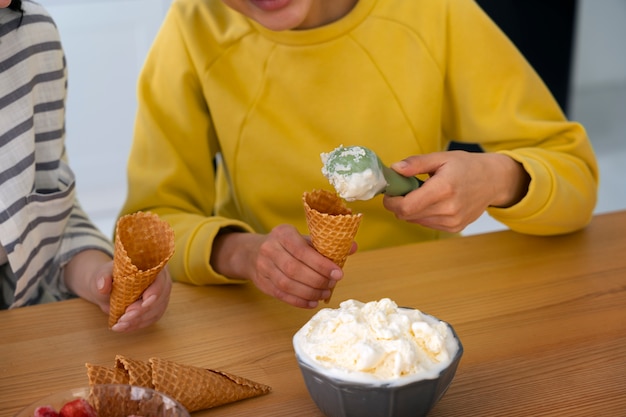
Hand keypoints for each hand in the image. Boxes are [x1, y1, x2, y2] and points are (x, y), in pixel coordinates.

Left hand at [64, 249, 172, 331]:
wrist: (107, 288)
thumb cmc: (108, 277)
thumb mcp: (102, 274)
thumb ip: (103, 278)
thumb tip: (102, 285)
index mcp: (152, 265)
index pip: (161, 278)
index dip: (155, 290)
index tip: (144, 301)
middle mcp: (161, 280)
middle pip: (160, 297)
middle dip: (143, 309)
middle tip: (125, 317)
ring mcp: (161, 296)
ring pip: (156, 310)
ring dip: (139, 320)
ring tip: (120, 324)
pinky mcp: (156, 308)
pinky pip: (151, 319)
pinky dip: (137, 325)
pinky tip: (124, 327)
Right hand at [211, 225, 352, 308]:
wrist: (253, 252)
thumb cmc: (286, 245)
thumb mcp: (303, 238)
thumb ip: (326, 244)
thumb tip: (353, 248)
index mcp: (282, 233)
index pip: (302, 250)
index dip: (321, 264)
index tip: (338, 273)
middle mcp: (269, 249)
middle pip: (294, 269)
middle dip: (317, 280)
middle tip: (332, 284)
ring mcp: (263, 267)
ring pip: (287, 284)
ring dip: (310, 292)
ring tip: (325, 293)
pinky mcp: (262, 283)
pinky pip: (281, 295)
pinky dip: (299, 301)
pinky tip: (312, 302)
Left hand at [383, 151, 529, 231]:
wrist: (493, 181)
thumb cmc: (467, 166)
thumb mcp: (441, 157)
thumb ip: (416, 163)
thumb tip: (394, 169)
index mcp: (443, 189)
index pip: (405, 207)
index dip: (391, 202)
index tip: (390, 192)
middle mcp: (448, 209)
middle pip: (407, 215)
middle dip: (399, 204)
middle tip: (404, 190)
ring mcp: (452, 221)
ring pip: (415, 221)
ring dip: (412, 209)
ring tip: (423, 194)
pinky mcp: (454, 228)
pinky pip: (427, 224)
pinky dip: (423, 214)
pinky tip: (433, 202)